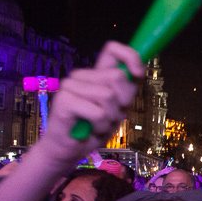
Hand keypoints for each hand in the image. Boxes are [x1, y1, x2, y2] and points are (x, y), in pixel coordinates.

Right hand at [39, 42, 144, 166]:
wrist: (69, 150)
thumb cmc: (93, 129)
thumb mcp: (118, 108)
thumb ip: (126, 90)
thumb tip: (138, 71)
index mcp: (96, 74)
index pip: (112, 49)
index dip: (130, 56)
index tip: (137, 73)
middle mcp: (82, 76)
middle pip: (117, 76)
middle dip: (122, 102)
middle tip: (109, 116)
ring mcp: (70, 86)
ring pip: (108, 95)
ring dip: (110, 118)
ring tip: (98, 124)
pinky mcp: (64, 100)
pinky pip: (98, 112)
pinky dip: (100, 126)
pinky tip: (89, 129)